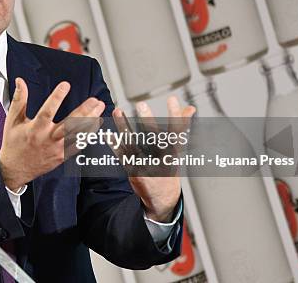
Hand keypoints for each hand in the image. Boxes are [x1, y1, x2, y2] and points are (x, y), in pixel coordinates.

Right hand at [0, 78, 105, 190]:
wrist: (15, 168)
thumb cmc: (14, 143)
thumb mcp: (13, 120)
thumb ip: (19, 100)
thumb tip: (20, 81)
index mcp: (35, 129)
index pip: (47, 111)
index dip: (57, 97)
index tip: (65, 85)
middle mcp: (47, 139)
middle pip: (69, 124)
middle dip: (83, 111)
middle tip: (94, 100)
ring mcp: (57, 149)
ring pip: (77, 134)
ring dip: (90, 121)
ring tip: (99, 108)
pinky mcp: (62, 156)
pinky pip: (79, 144)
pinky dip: (89, 133)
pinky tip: (96, 123)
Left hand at [111, 96, 195, 221]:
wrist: (162, 198)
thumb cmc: (169, 168)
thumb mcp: (178, 150)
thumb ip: (181, 127)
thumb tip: (191, 108)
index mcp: (173, 153)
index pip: (176, 131)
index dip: (175, 116)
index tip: (172, 100)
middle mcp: (160, 159)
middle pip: (154, 138)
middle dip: (148, 120)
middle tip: (141, 104)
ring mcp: (146, 165)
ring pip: (133, 143)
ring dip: (124, 126)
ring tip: (118, 111)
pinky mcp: (132, 171)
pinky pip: (121, 155)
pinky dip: (113, 144)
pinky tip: (107, 133)